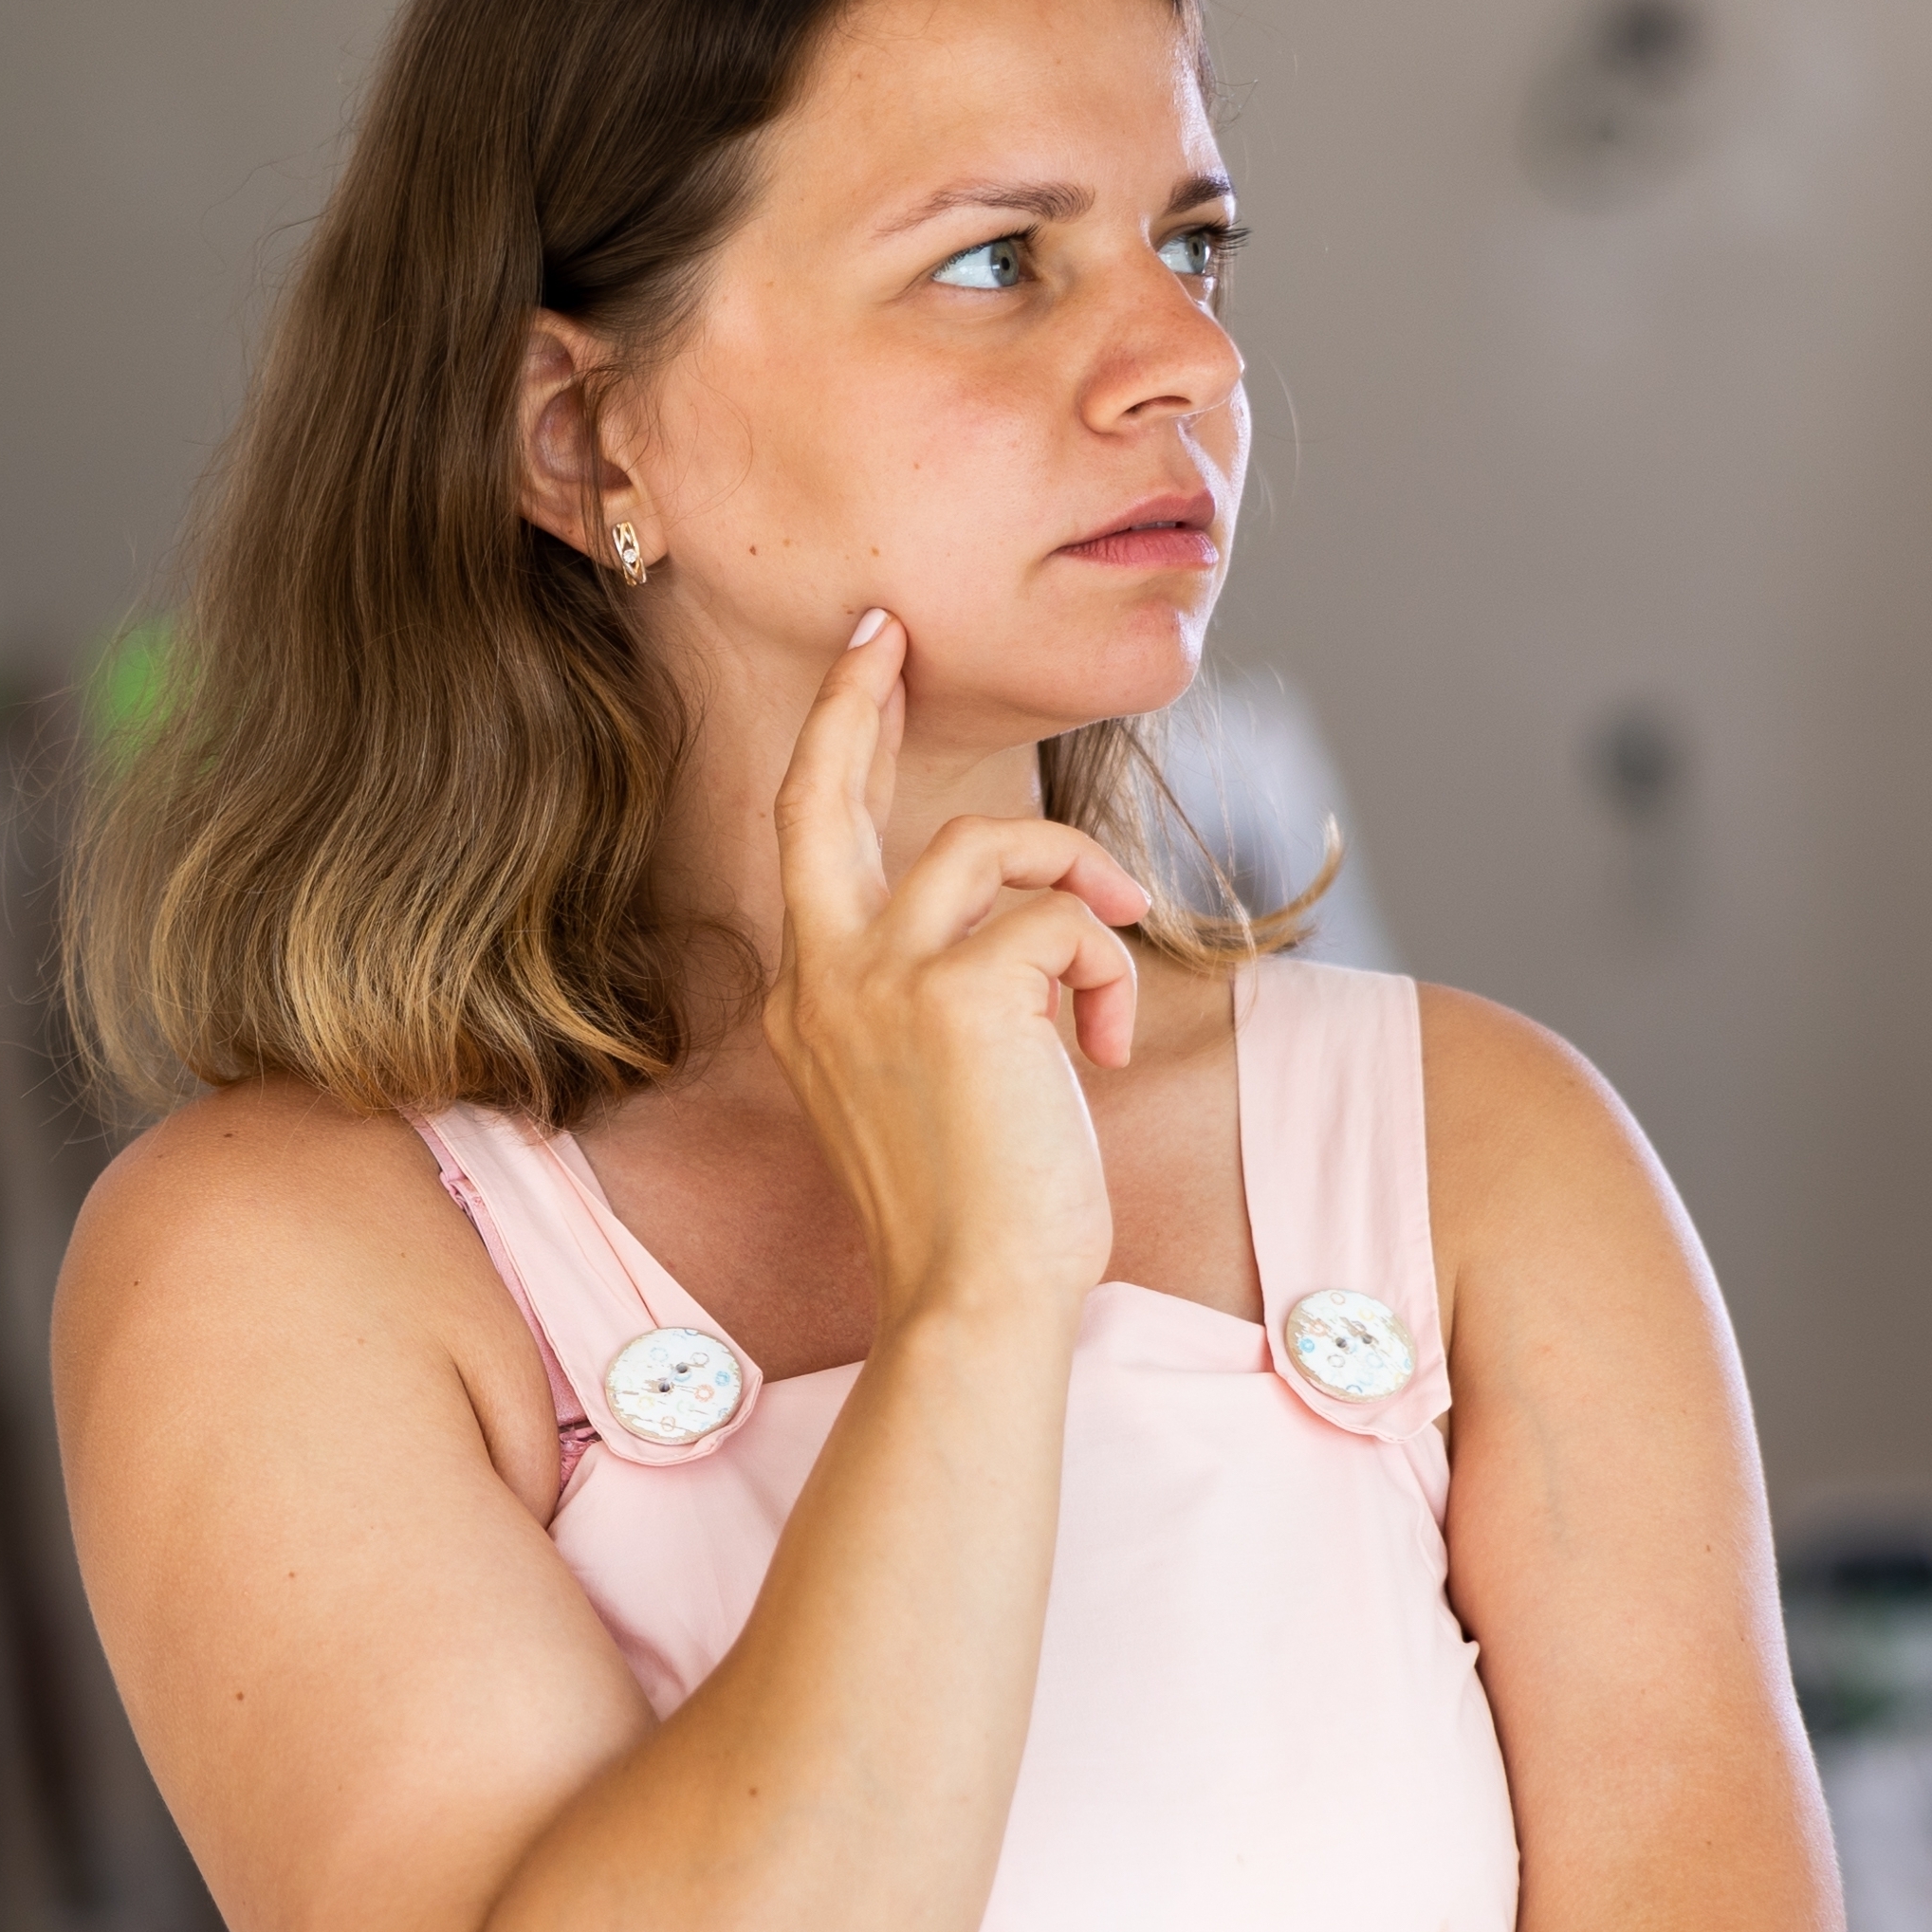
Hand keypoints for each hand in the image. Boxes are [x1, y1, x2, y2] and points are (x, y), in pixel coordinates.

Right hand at [761, 610, 1151, 1325]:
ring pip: (986, 846)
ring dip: (1078, 878)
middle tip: (892, 632)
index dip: (836, 745)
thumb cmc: (975, 1214)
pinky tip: (1103, 1047)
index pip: (812, 843)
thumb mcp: (932, 1083)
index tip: (865, 664)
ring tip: (1119, 937)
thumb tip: (1022, 934)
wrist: (975, 1299)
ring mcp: (880, 981)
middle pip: (823, 796)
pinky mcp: (959, 993)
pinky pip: (1065, 919)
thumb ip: (940, 993)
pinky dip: (1107, 970)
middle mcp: (825, 977)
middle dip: (854, 701)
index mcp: (813, 999)